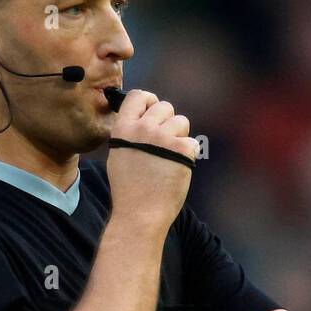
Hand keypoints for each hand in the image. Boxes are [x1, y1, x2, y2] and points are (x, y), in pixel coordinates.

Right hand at [106, 88, 197, 229]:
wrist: (140, 214)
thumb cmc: (129, 190)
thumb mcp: (119, 155)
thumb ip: (131, 133)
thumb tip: (145, 117)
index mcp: (124, 128)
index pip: (138, 95)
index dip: (148, 101)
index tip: (152, 112)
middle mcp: (143, 128)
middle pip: (165, 106)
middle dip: (167, 122)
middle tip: (164, 145)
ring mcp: (163, 138)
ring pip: (181, 121)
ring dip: (179, 137)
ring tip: (170, 159)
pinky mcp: (182, 149)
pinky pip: (192, 142)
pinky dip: (189, 155)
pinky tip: (178, 169)